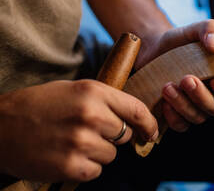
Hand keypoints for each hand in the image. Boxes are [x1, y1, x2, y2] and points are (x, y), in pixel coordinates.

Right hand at [0, 80, 157, 181]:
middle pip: (125, 134)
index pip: (137, 110)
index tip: (152, 133)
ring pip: (111, 154)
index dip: (150, 124)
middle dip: (114, 135)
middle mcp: (91, 115)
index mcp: (94, 92)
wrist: (1, 126)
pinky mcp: (72, 166)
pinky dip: (86, 166)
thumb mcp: (75, 90)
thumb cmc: (40, 106)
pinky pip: (96, 170)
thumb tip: (135, 119)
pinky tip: (67, 155)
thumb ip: (106, 101)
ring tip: (72, 142)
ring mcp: (81, 142)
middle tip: (89, 131)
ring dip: (98, 151)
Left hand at [135, 19, 213, 131]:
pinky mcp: (178, 114)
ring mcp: (196, 109)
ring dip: (183, 104)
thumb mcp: (197, 29)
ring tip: (168, 86)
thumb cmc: (183, 40)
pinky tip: (164, 102)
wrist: (156, 46)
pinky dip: (173, 116)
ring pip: (197, 117)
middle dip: (202, 96)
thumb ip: (211, 30)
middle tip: (187, 79)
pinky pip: (180, 125)